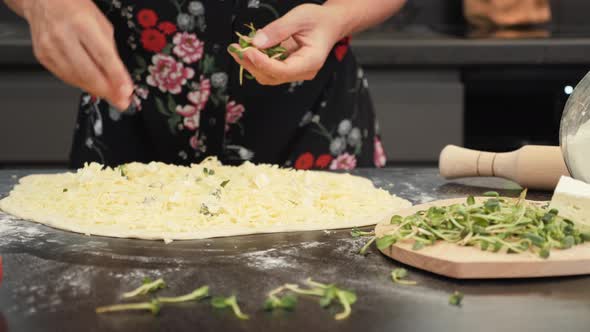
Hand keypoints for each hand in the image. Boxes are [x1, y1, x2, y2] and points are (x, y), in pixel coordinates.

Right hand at [23, 0, 132, 109]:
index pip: (103, 56)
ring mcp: (50, 48)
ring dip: (96, 90)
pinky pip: (66, 77)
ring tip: (110, 94)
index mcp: (82, 23)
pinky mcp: (43, 57)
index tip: (126, 91)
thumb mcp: (101, 24)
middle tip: (121, 100)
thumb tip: (120, 78)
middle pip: (88, 72)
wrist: (44, 2)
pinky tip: (92, 84)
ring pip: (77, 79)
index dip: (116, 77)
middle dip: (108, 90)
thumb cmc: (75, 10)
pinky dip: (81, 84)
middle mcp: (63, 36)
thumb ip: (111, 51)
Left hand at [228, 3, 347, 85]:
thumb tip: (257, 42)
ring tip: (237, 48)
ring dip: (250, 63)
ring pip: (267, 75)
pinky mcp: (287, 68)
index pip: (283, 70)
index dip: (263, 63)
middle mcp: (302, 71)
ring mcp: (294, 72)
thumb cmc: (318, 20)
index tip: (248, 51)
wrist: (329, 24)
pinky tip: (247, 49)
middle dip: (251, 64)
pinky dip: (255, 60)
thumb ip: (278, 30)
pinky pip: (268, 69)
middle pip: (272, 76)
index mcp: (311, 61)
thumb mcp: (299, 17)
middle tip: (236, 48)